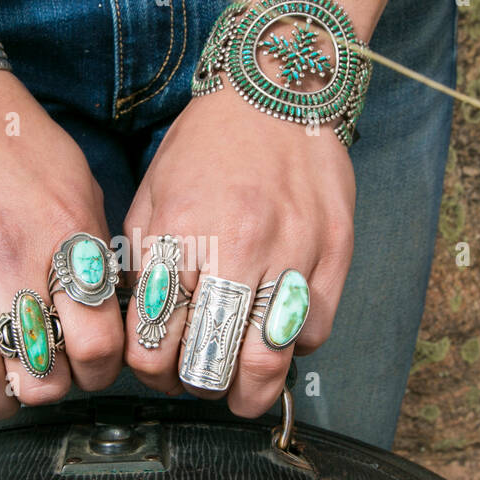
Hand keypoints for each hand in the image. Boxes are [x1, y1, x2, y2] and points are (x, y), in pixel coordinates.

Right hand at [0, 71, 122, 417]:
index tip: (89, 365)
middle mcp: (14, 263)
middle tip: (45, 373)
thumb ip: (92, 249)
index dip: (99, 371)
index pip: (98, 346)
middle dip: (51, 387)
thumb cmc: (12, 135)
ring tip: (1, 383)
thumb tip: (104, 306)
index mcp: (66, 241)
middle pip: (43, 377)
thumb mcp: (78, 183)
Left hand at [123, 88, 355, 415]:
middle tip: (200, 380)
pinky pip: (314, 332)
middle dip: (200, 387)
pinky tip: (277, 330)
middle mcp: (236, 247)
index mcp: (179, 236)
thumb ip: (145, 267)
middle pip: (211, 366)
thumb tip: (144, 330)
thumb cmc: (206, 146)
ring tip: (242, 386)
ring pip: (268, 362)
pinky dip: (294, 346)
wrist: (276, 91)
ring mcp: (292, 251)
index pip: (154, 345)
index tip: (160, 369)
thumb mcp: (152, 199)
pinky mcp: (335, 251)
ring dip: (250, 388)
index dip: (152, 373)